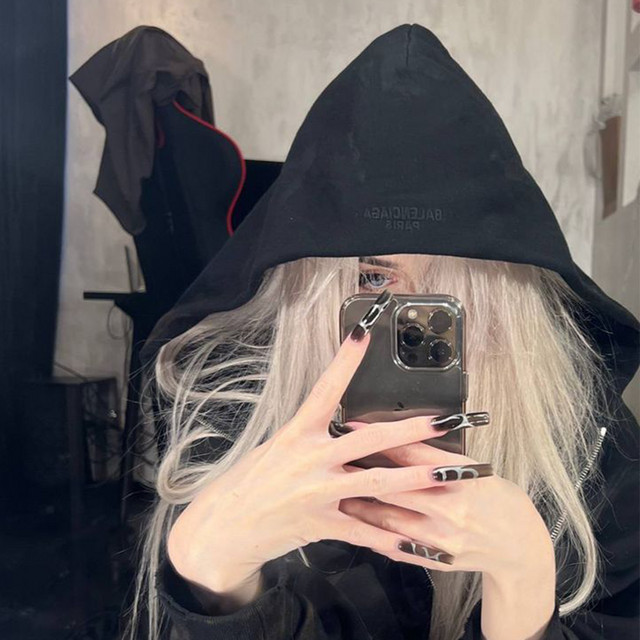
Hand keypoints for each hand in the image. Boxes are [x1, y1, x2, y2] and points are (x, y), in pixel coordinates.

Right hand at [166, 293, 484, 594]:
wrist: (223, 527)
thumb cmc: (247, 482)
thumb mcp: (275, 448)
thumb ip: (311, 438)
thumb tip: (342, 428)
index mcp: (297, 433)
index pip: (326, 389)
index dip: (346, 360)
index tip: (365, 332)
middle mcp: (310, 459)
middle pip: (369, 441)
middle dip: (411, 430)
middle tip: (446, 420)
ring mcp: (317, 493)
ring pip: (376, 485)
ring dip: (417, 480)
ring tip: (450, 476)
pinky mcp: (320, 524)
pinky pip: (363, 533)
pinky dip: (391, 540)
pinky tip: (416, 544)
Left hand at [338, 421, 555, 582]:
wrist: (521, 547)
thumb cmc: (499, 500)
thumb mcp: (474, 469)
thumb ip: (438, 458)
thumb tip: (400, 437)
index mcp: (462, 479)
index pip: (412, 453)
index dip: (379, 438)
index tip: (353, 427)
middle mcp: (451, 509)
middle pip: (394, 487)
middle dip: (360, 472)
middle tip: (333, 460)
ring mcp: (443, 539)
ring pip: (389, 521)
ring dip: (359, 507)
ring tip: (334, 495)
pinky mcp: (438, 560)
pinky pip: (399, 550)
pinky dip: (376, 538)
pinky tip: (357, 529)